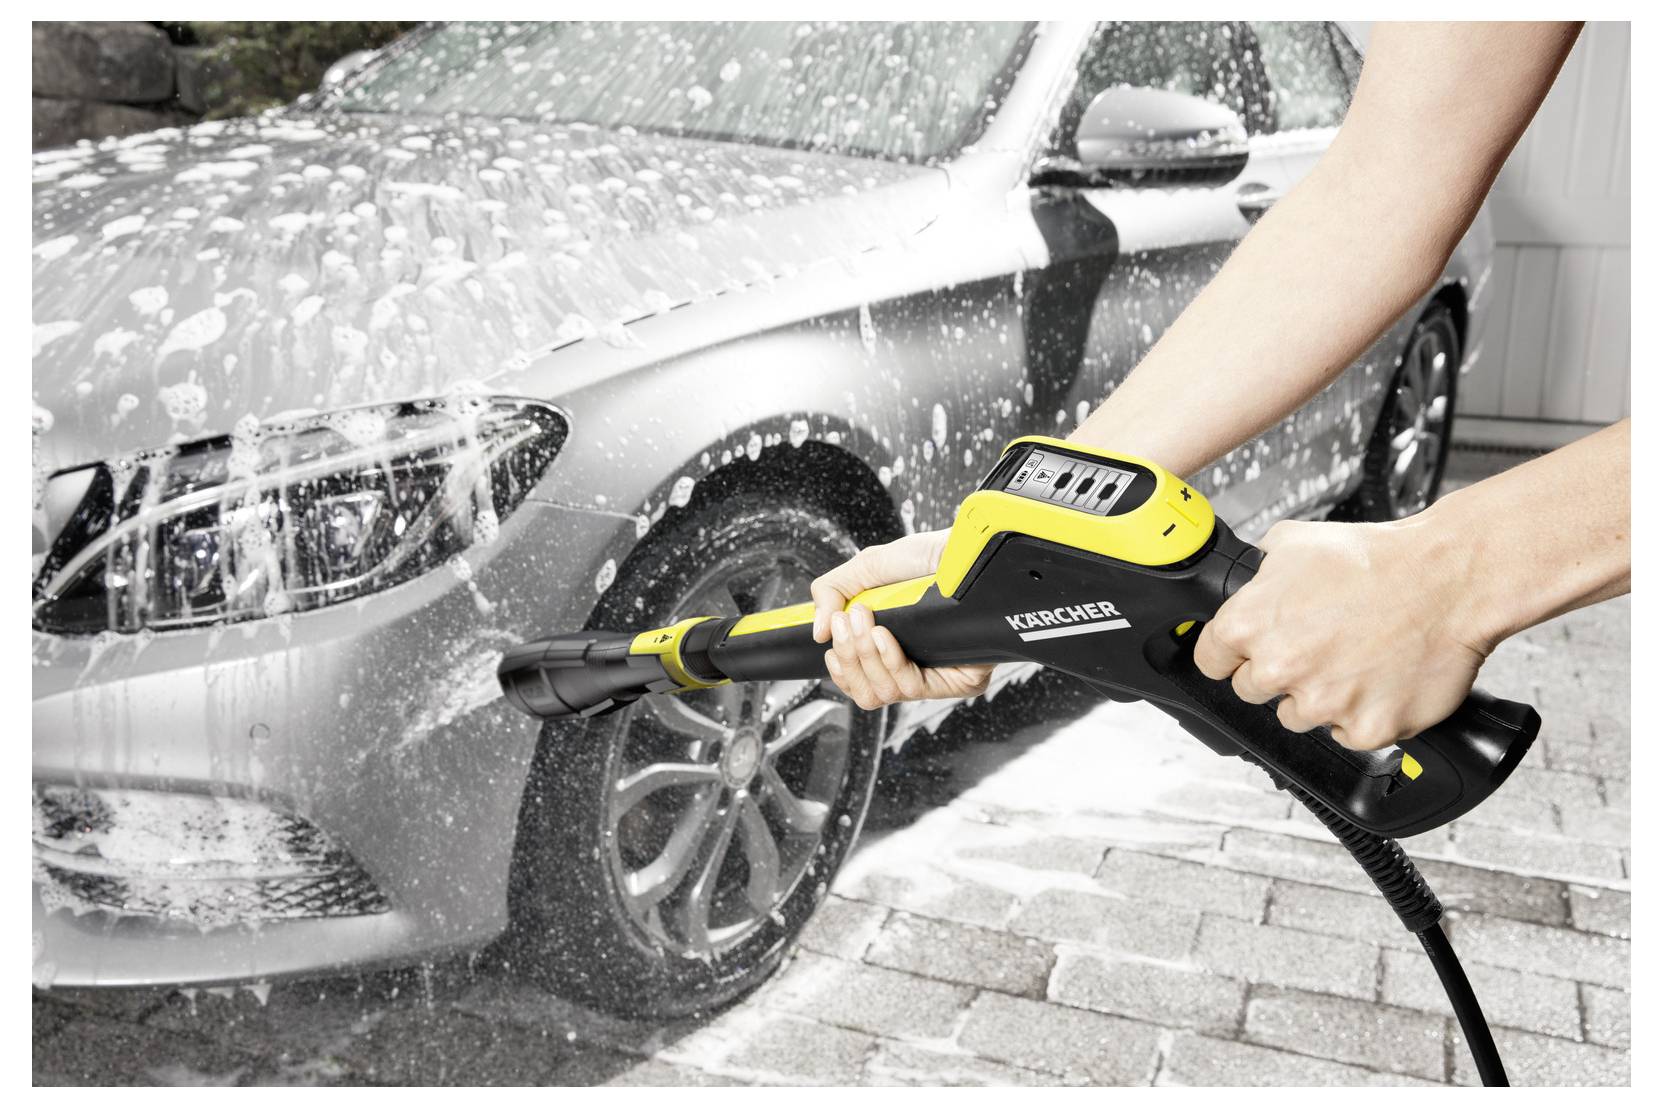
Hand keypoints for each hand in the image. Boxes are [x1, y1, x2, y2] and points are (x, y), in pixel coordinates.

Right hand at [809, 530, 994, 709]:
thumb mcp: (870, 568)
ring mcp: (940, 676)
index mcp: (896, 649)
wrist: (967, 549)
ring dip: (864, 656)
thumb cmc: (929, 557)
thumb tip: (818, 632)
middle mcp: (918, 667)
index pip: (860, 684)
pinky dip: (889, 660)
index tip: (830, 640)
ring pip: (885, 692)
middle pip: (867, 693)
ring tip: (864, 621)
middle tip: (846, 621)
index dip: (840, 669)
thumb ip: (833, 593)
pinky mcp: (962, 681)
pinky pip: (912, 688)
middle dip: (848, 656)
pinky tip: (883, 636)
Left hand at [1192, 517, 1488, 750]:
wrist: (1449, 578)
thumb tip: (1246, 582)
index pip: (1211, 659)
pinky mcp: (1366, 728)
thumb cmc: (1378, 558)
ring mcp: (1323, 704)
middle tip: (1315, 646)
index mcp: (1250, 624)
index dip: (1231, 653)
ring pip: (1298, 716)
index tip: (1247, 652)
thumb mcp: (1294, 542)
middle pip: (1252, 690)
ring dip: (1318, 696)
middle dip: (1278, 671)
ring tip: (1352, 658)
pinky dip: (1363, 714)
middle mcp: (1279, 668)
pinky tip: (1378, 679)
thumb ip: (1258, 573)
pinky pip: (1348, 734)